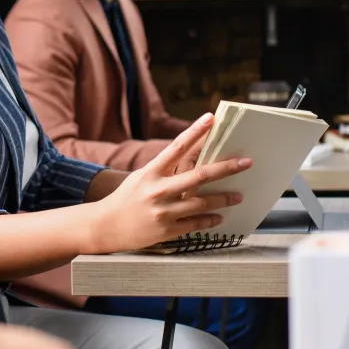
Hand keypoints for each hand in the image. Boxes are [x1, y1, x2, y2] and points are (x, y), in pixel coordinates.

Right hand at [87, 113, 248, 252]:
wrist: (103, 227)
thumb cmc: (124, 199)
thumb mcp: (140, 178)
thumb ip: (164, 170)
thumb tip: (193, 161)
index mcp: (151, 172)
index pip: (177, 147)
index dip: (196, 131)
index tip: (211, 118)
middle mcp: (158, 190)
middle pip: (199, 176)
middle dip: (225, 168)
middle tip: (245, 162)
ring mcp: (163, 211)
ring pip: (202, 203)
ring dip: (224, 198)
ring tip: (239, 195)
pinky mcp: (166, 230)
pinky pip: (195, 224)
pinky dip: (210, 220)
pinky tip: (220, 217)